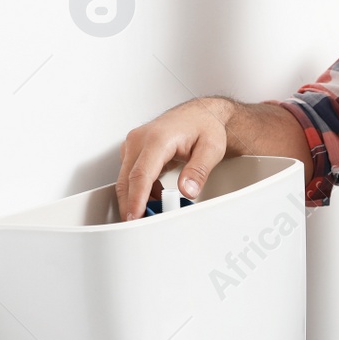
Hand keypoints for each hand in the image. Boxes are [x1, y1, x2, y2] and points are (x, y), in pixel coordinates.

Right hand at [116, 98, 232, 220]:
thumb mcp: (211, 149)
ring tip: (155, 213)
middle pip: (127, 180)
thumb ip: (199, 171)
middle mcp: (140, 140)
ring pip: (126, 179)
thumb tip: (187, 190)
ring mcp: (134, 145)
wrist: (202, 113)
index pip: (141, 174)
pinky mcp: (135, 151)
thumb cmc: (205, 125)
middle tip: (141, 226)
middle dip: (131, 205)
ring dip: (137, 199)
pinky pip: (132, 175)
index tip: (135, 216)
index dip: (136, 199)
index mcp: (157, 139)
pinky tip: (155, 198)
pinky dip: (141, 190)